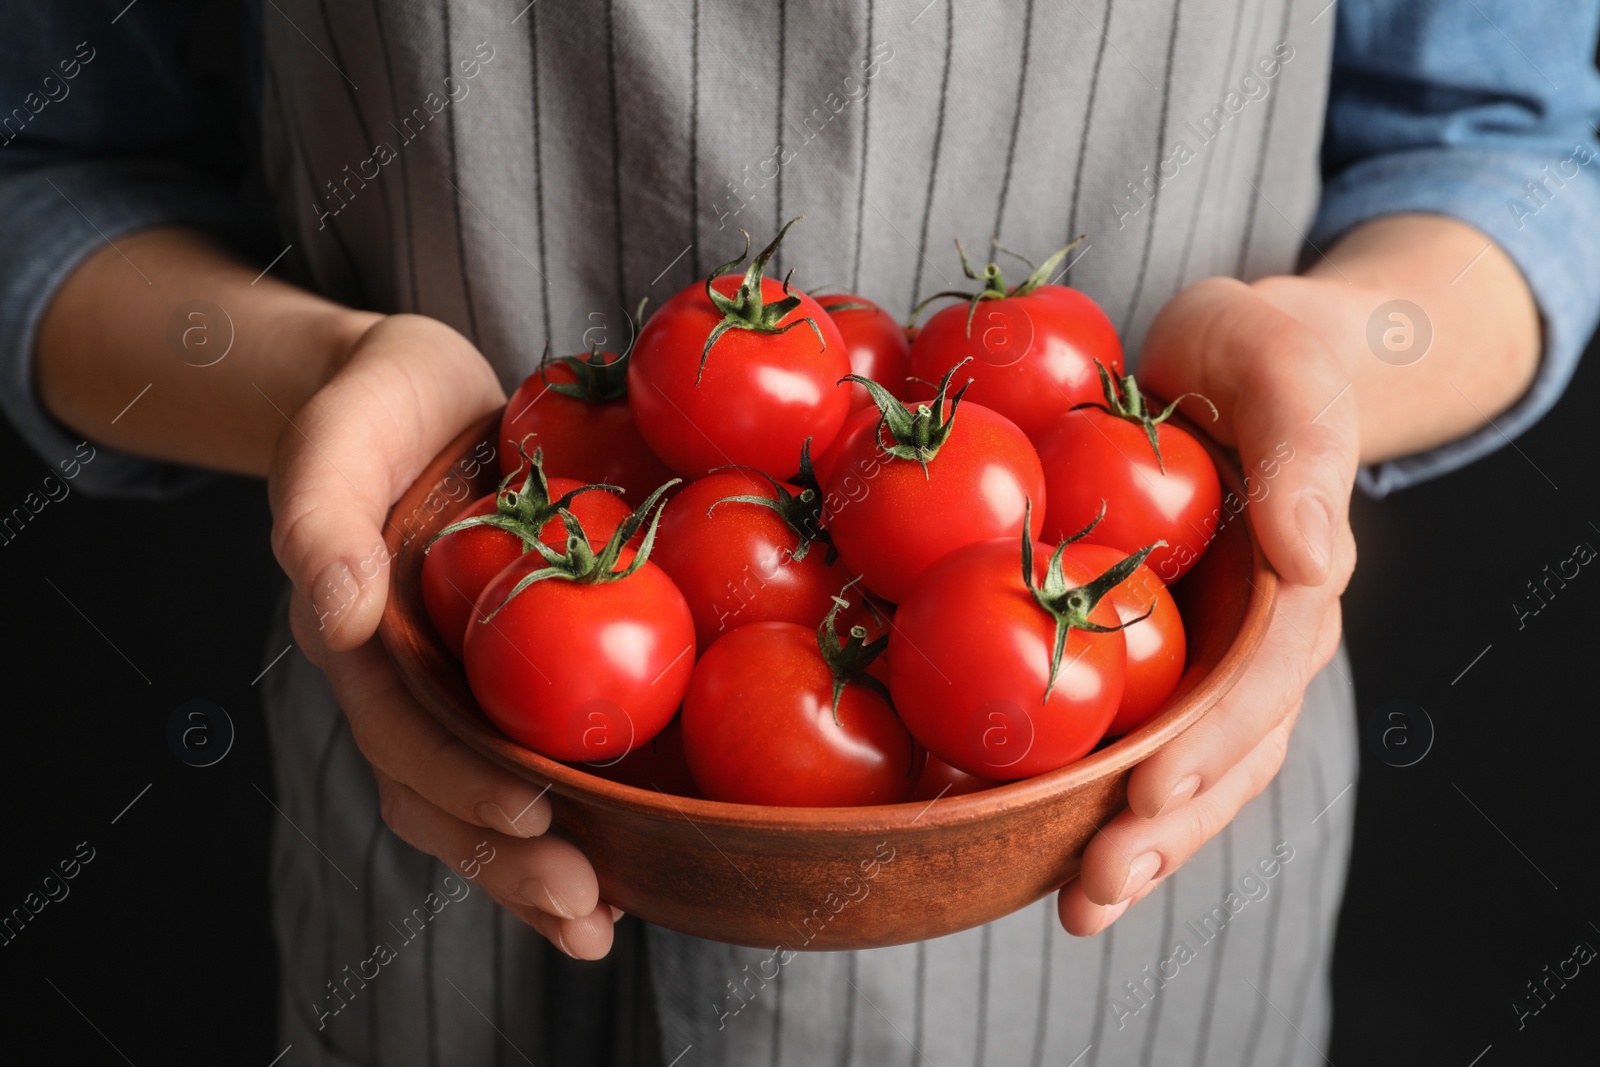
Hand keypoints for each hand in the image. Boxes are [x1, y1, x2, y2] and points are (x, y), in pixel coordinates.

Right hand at [268, 313, 620, 957]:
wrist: (421, 392)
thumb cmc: (369, 416)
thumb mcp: (332, 448)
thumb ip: (318, 522)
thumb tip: (336, 611)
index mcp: (364, 650)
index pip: (402, 739)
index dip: (459, 787)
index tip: (530, 818)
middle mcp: (418, 684)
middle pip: (451, 796)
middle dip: (513, 864)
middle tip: (586, 909)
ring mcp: (475, 683)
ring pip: (501, 794)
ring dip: (550, 867)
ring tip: (606, 925)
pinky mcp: (534, 667)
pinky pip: (559, 746)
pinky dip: (595, 806)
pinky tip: (648, 851)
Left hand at [1058, 276, 1359, 934]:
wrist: (1214, 360)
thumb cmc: (1259, 359)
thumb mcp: (1287, 377)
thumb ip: (1305, 459)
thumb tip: (1320, 560)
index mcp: (1293, 593)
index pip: (1264, 684)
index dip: (1213, 744)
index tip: (1148, 795)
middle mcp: (1250, 645)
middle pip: (1223, 758)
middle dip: (1162, 835)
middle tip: (1092, 896)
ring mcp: (1196, 657)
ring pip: (1175, 767)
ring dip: (1127, 844)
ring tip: (1073, 908)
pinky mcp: (1140, 651)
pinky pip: (1117, 728)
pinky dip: (1082, 788)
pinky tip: (1020, 836)